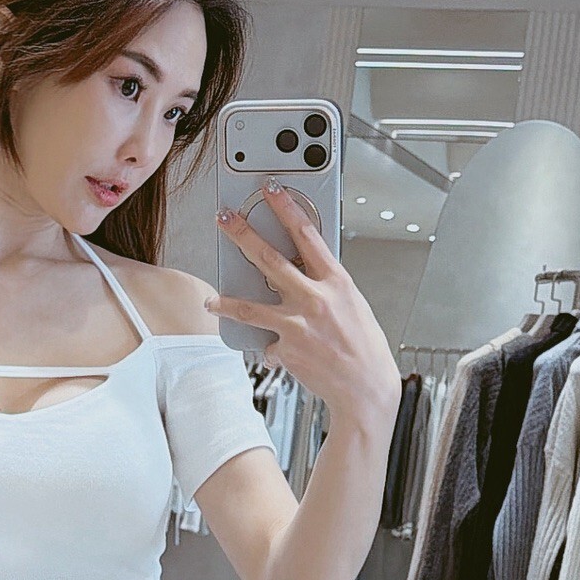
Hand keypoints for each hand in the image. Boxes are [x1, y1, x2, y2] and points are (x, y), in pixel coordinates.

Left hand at [211, 181, 401, 434]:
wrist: (366, 389)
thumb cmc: (364, 347)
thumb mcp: (352, 304)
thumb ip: (325, 285)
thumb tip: (302, 271)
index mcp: (336, 281)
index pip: (306, 233)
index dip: (286, 207)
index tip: (271, 190)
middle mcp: (315, 299)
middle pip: (269, 259)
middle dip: (242, 235)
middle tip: (225, 219)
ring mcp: (297, 325)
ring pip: (250, 306)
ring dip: (226, 301)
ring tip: (212, 298)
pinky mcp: (286, 350)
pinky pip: (268, 344)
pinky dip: (272, 348)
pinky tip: (282, 353)